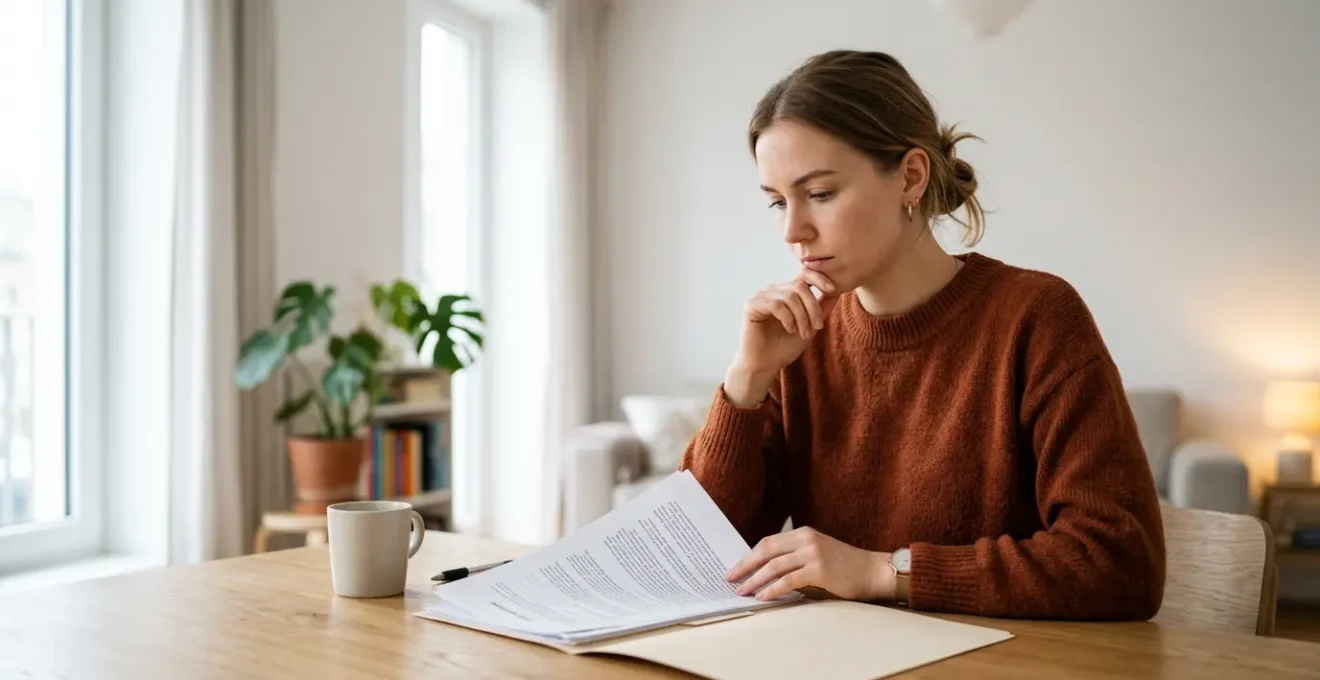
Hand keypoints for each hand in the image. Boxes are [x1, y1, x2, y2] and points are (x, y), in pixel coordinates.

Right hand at [725, 269, 840, 406]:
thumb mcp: (810, 326)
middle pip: (800, 286)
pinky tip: (790, 330)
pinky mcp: (751, 305)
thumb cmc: (785, 347)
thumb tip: (837, 291)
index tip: (833, 290)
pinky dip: (788, 318)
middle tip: (818, 327)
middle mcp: (773, 290)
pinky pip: (776, 305)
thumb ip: (821, 308)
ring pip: (790, 296)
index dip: (820, 278)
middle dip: (813, 307)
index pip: (804, 274)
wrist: (765, 365)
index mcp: (786, 292)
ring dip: (802, 317)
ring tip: (804, 334)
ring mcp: (761, 296)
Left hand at [725, 527, 895, 601]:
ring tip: (742, 591)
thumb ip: (796, 556)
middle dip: (745, 565)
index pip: (768, 542)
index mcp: (804, 533)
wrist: (873, 571)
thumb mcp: (818, 553)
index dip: (750, 555)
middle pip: (766, 550)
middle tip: (729, 578)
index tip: (736, 567)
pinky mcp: (819, 570)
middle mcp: (806, 539)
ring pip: (774, 566)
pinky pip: (788, 580)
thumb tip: (765, 570)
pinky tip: (762, 597)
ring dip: (755, 580)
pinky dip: (772, 589)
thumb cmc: (845, 566)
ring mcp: (813, 553)